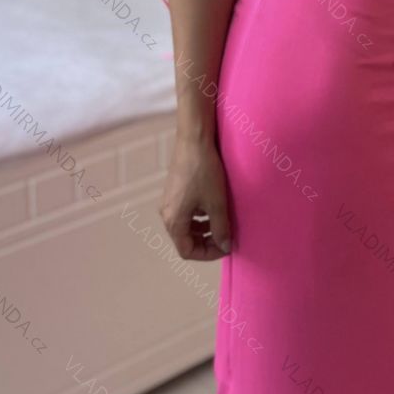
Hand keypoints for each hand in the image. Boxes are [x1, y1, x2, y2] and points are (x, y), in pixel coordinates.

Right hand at [159, 134, 231, 259]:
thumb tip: (225, 246)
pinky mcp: (174, 191)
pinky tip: (213, 208)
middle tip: (226, 237)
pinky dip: (199, 217)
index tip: (226, 246)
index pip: (187, 251)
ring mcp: (169, 201)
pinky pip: (185, 213)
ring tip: (222, 223)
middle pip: (185, 240)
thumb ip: (220, 228)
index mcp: (173, 221)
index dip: (208, 254)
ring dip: (203, 230)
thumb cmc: (204, 172)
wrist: (194, 140)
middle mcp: (167, 213)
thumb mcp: (216, 203)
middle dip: (206, 242)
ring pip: (186, 227)